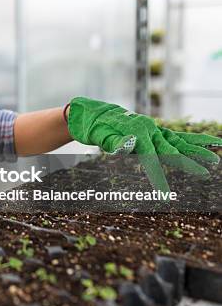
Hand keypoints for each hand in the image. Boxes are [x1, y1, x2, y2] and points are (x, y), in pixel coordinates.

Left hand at [67, 97, 221, 192]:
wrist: (95, 113)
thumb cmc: (95, 128)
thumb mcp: (100, 135)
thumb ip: (115, 142)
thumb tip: (127, 145)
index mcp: (137, 133)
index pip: (150, 159)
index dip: (157, 177)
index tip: (164, 192)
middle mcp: (149, 130)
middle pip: (171, 150)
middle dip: (187, 163)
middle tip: (205, 174)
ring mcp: (155, 129)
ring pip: (180, 141)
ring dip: (198, 150)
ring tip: (215, 160)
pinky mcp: (157, 131)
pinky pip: (178, 136)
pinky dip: (195, 140)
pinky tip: (213, 142)